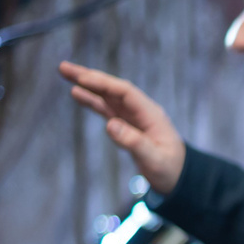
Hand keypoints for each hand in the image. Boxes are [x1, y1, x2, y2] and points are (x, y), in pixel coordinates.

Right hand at [60, 61, 185, 193]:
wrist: (179, 176)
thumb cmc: (170, 169)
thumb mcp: (154, 160)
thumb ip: (134, 143)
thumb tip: (111, 125)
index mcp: (151, 115)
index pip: (125, 92)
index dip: (104, 84)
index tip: (82, 78)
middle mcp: (141, 111)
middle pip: (114, 88)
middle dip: (90, 77)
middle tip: (64, 67)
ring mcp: (133, 116)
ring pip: (107, 96)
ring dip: (87, 84)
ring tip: (65, 73)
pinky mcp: (126, 125)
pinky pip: (106, 108)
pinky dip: (92, 100)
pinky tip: (76, 93)